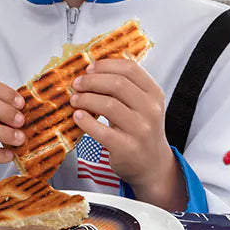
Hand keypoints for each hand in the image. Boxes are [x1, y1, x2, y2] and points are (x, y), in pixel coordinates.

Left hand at [69, 59, 185, 210]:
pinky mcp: (127, 148)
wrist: (152, 164)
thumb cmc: (141, 130)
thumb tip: (92, 70)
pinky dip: (86, 122)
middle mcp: (151, 110)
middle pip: (118, 84)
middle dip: (92, 80)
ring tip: (75, 100)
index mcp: (154, 94)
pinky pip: (102, 131)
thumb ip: (125, 88)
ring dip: (86, 99)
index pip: (130, 69)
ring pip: (109, 105)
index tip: (90, 68)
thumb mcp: (142, 105)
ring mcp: (141, 130)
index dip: (106, 65)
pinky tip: (78, 116)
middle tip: (77, 84)